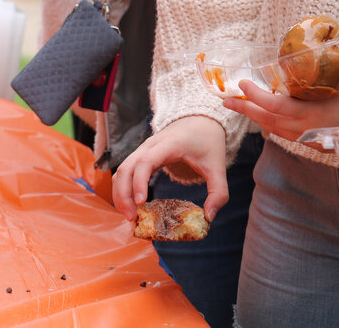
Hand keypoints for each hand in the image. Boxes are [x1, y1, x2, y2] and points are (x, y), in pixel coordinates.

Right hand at [112, 115, 227, 221]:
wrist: (200, 120)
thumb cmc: (208, 142)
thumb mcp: (218, 166)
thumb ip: (219, 192)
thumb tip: (209, 218)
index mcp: (170, 145)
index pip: (146, 162)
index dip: (140, 182)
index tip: (141, 203)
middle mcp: (150, 145)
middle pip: (126, 167)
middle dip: (124, 194)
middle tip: (132, 218)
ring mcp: (143, 149)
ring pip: (121, 169)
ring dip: (120, 193)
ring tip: (130, 215)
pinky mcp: (141, 154)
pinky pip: (125, 170)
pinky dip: (123, 188)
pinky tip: (131, 205)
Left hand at [222, 75, 338, 141]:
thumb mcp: (337, 79)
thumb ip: (314, 73)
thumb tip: (299, 54)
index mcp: (310, 114)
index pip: (273, 106)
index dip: (254, 96)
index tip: (241, 84)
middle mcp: (306, 129)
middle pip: (267, 120)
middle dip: (245, 109)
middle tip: (226, 99)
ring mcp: (310, 139)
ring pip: (274, 129)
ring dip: (256, 117)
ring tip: (240, 106)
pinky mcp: (315, 143)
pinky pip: (286, 134)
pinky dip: (272, 124)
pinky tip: (265, 117)